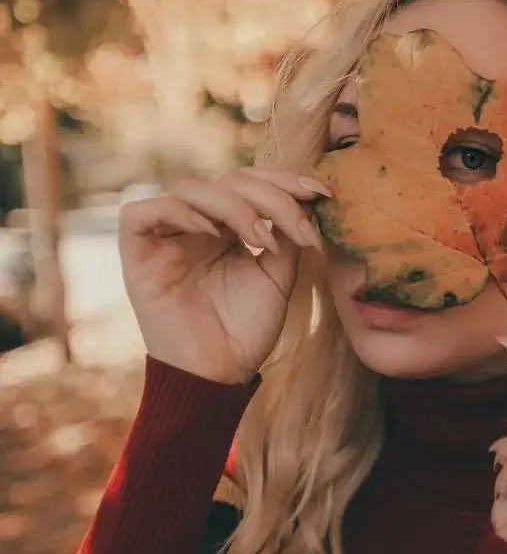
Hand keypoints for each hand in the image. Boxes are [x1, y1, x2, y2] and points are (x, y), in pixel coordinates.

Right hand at [119, 168, 330, 385]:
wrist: (219, 373)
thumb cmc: (246, 329)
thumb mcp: (278, 275)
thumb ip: (288, 236)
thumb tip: (308, 200)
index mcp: (228, 228)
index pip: (251, 183)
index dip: (285, 180)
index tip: (322, 193)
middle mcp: (197, 225)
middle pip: (228, 180)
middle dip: (270, 196)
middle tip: (299, 227)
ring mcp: (166, 236)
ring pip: (190, 188)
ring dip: (234, 206)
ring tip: (261, 239)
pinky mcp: (137, 253)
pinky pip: (142, 211)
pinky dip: (180, 212)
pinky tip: (212, 233)